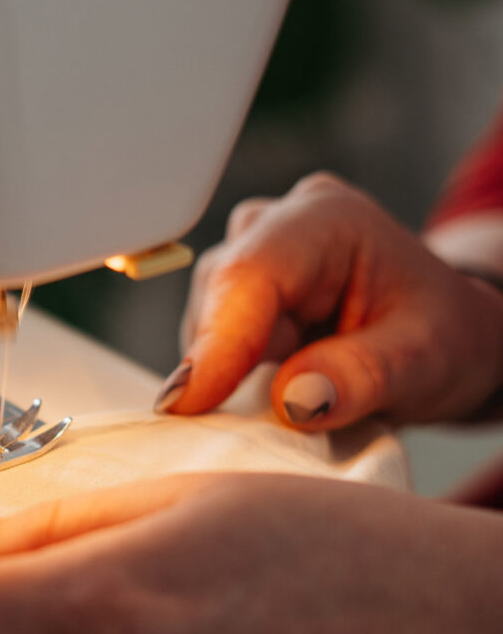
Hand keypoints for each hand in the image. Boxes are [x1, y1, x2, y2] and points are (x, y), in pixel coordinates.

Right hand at [165, 173, 502, 428]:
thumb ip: (363, 377)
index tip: (187, 404)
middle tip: (278, 413)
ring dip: (232, 370)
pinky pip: (207, 336)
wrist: (445, 334)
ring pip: (204, 318)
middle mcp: (278, 223)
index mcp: (328, 221)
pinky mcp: (236, 289)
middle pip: (217, 296)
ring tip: (300, 388)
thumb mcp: (425, 362)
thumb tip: (293, 400)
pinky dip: (229, 372)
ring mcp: (251, 252)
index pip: (250, 275)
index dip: (216, 342)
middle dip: (230, 363)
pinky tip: (273, 382)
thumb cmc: (442, 336)